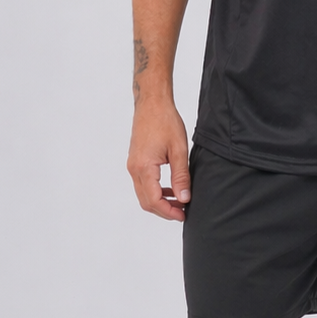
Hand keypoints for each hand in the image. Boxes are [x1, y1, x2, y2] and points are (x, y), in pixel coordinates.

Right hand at [127, 99, 190, 220]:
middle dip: (164, 210)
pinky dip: (155, 191)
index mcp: (144, 167)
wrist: (152, 104)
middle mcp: (134, 169)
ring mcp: (132, 165)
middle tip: (183, 212)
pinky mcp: (135, 162)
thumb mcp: (178, 150)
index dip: (169, 211)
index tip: (183, 214)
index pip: (154, 200)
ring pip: (144, 194)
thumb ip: (181, 176)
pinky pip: (143, 184)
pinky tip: (170, 189)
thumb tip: (184, 198)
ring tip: (179, 201)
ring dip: (160, 201)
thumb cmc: (165, 121)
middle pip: (146, 201)